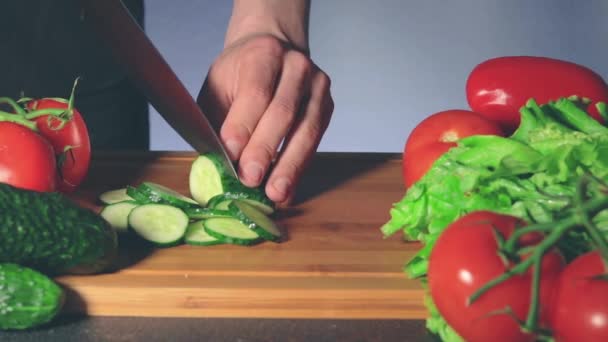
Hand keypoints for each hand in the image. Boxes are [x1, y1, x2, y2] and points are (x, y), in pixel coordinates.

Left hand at [197, 33, 333, 204]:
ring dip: (290, 165)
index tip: (231, 154)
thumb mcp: (219, 86)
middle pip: (283, 112)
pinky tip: (288, 187)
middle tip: (251, 179)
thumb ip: (216, 120)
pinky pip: (316, 140)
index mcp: (264, 54)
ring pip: (306, 130)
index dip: (243, 125)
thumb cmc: (239, 74)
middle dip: (265, 149)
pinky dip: (300, 167)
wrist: (271, 51)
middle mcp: (296, 66)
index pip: (255, 93)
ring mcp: (317, 86)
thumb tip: (214, 164)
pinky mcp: (327, 106)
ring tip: (275, 193)